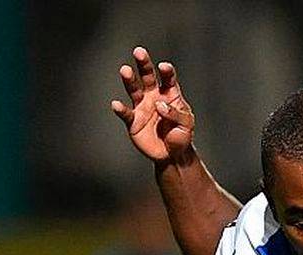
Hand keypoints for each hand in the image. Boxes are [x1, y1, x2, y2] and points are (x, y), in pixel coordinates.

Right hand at [110, 47, 195, 163]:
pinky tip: (116, 104)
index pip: (168, 78)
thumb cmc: (181, 136)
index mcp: (170, 93)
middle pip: (148, 76)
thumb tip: (159, 104)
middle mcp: (154, 96)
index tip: (163, 67)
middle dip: (143, 64)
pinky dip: (121, 109)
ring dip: (129, 80)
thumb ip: (176, 113)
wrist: (172, 155)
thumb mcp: (186, 125)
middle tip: (139, 51)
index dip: (166, 71)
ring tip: (125, 70)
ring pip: (134, 90)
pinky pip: (126, 114)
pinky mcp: (133, 121)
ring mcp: (142, 107)